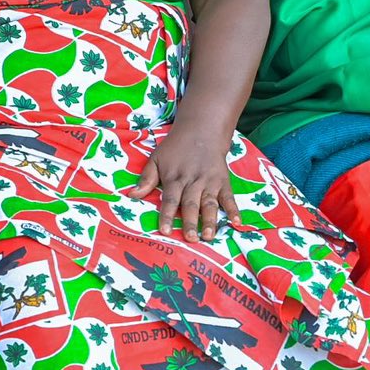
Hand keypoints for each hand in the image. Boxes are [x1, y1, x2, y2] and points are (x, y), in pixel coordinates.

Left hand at [129, 122, 238, 241]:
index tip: (165, 231)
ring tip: (209, 235)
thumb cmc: (176, 148)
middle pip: (191, 204)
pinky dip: (234, 210)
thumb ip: (146, 178)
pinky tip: (236, 222)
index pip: (170, 199)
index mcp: (175, 178)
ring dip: (210, 220)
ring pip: (210, 203)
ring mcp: (210, 182)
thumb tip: (132, 195)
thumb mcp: (157, 158)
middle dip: (191, 222)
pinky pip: (229, 197)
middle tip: (191, 239)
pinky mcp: (223, 182)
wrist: (202, 131)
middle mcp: (193, 182)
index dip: (167, 215)